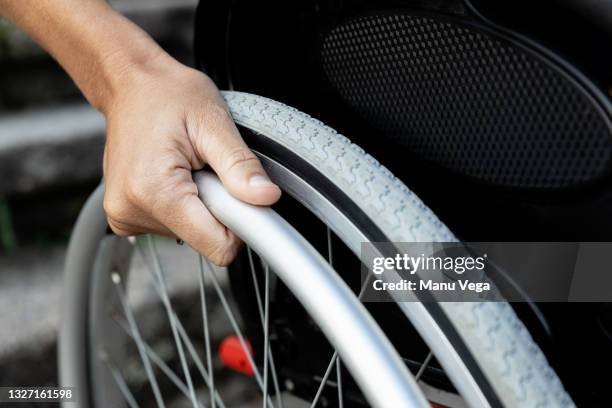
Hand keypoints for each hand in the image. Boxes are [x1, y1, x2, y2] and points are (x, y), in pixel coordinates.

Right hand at [102, 55, 280, 264]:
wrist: (129, 86)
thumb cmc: (166, 95)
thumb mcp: (213, 122)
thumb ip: (240, 165)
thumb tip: (266, 197)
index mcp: (153, 191)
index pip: (216, 245)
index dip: (241, 224)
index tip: (244, 198)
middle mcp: (132, 211)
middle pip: (205, 238)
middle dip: (218, 206)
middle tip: (206, 167)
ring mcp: (125, 216)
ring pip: (191, 232)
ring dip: (200, 201)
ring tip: (188, 165)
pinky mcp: (126, 216)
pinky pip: (174, 225)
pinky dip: (184, 202)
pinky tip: (174, 173)